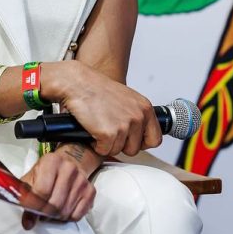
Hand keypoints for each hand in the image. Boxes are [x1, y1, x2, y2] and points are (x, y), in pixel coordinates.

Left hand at [20, 150, 95, 228]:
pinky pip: (77, 215)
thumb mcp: (31, 179)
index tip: (30, 212)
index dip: (34, 206)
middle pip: (55, 204)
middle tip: (40, 214)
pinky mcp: (90, 191)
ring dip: (55, 217)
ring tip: (50, 210)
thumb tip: (27, 224)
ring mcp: (81, 180)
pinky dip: (67, 218)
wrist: (69, 163)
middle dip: (45, 214)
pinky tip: (62, 209)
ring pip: (65, 212)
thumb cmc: (47, 173)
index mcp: (51, 162)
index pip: (42, 191)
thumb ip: (26, 199)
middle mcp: (69, 169)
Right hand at [44, 60, 161, 156]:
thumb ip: (135, 114)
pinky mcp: (109, 134)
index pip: (155, 139)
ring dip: (106, 144)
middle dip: (120, 145)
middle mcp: (138, 117)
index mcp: (144, 108)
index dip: (141, 143)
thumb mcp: (125, 98)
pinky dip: (95, 145)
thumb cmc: (96, 88)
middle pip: (134, 149)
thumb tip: (136, 133)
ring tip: (99, 127)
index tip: (130, 140)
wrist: (77, 83)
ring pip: (118, 151)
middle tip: (108, 131)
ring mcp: (124, 126)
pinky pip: (104, 151)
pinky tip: (92, 130)